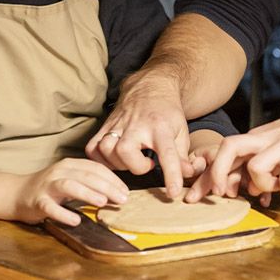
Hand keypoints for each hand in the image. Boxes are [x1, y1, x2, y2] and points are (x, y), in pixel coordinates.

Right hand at [15, 158, 129, 226]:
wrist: (16, 193)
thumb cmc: (49, 188)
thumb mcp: (70, 179)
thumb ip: (89, 183)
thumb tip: (117, 194)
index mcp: (70, 165)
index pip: (95, 168)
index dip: (113, 179)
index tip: (126, 191)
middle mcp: (59, 172)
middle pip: (86, 176)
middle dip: (107, 186)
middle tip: (123, 199)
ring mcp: (47, 186)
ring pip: (69, 186)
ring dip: (87, 193)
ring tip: (102, 202)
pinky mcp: (37, 202)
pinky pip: (51, 208)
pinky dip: (63, 213)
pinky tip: (75, 220)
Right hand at [86, 73, 194, 194]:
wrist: (149, 87)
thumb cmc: (166, 113)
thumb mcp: (181, 132)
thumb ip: (183, 157)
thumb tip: (186, 175)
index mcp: (160, 126)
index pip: (167, 153)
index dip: (171, 174)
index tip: (173, 193)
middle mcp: (136, 125)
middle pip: (125, 150)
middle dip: (135, 166)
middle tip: (147, 164)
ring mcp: (117, 124)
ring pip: (106, 149)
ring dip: (118, 163)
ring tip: (132, 160)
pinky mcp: (104, 126)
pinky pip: (93, 147)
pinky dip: (101, 159)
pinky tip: (115, 159)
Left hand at [186, 84, 279, 201]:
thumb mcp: (276, 147)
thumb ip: (260, 167)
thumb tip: (247, 191)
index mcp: (256, 139)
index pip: (222, 152)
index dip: (205, 174)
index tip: (194, 196)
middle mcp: (265, 139)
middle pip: (229, 148)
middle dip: (217, 174)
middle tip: (222, 196)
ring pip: (256, 166)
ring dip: (260, 185)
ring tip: (273, 189)